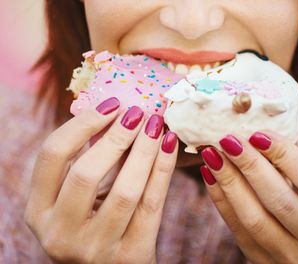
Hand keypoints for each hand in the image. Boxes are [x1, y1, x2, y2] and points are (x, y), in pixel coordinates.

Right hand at [25, 98, 178, 263]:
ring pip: (125, 189)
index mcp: (39, 211)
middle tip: (138, 113)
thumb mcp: (76, 201)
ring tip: (156, 125)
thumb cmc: (94, 225)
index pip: (52, 156)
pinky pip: (152, 203)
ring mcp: (95, 248)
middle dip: (116, 137)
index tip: (112, 105)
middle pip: (86, 172)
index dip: (82, 124)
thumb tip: (117, 115)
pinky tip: (170, 145)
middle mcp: (59, 233)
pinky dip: (163, 169)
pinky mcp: (130, 255)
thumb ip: (87, 165)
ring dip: (144, 150)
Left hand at [200, 128, 297, 262]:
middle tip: (227, 139)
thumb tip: (271, 115)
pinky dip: (222, 202)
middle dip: (250, 166)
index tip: (257, 132)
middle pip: (280, 200)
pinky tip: (211, 177)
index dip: (282, 154)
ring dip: (229, 183)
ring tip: (213, 155)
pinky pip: (239, 232)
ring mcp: (294, 258)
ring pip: (255, 219)